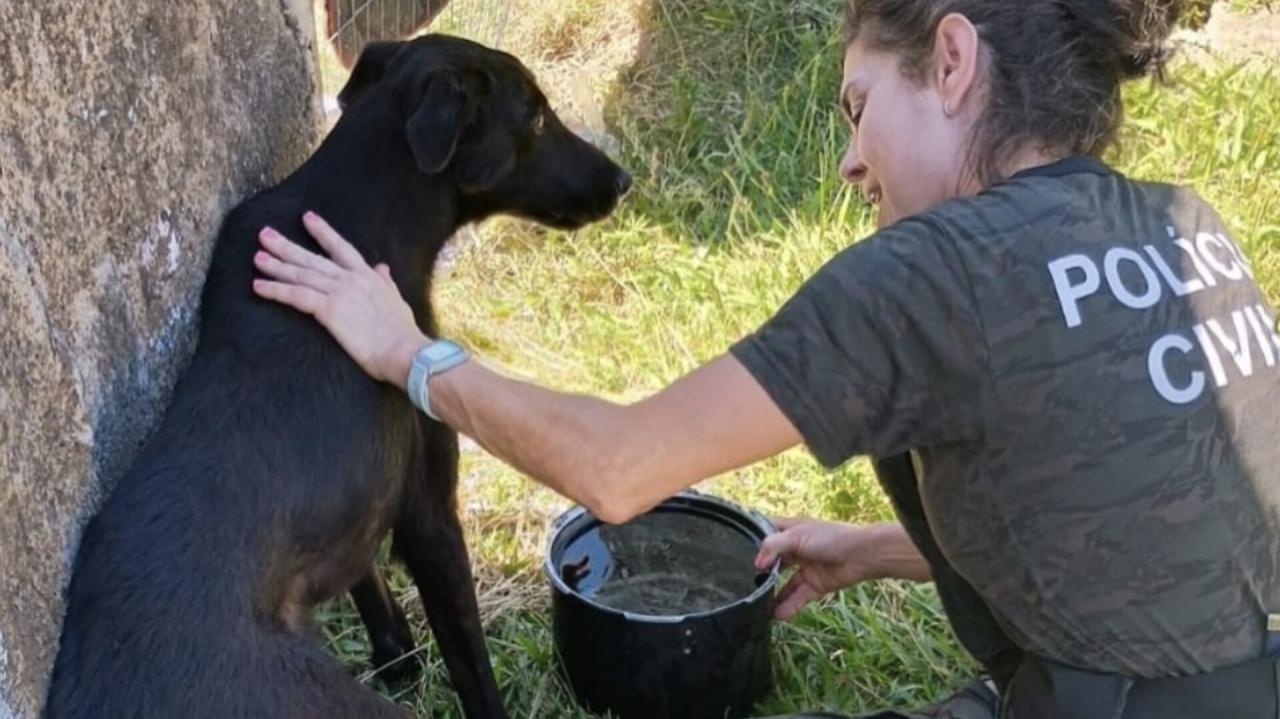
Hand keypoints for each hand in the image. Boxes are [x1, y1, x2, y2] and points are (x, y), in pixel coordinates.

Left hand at [252, 211, 428, 385]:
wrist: (403, 349)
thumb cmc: (402, 332)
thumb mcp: (397, 300)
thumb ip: (386, 282)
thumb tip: (383, 267)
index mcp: (367, 276)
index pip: (341, 248)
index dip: (323, 232)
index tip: (307, 218)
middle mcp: (350, 279)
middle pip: (312, 258)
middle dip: (287, 246)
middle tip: (265, 234)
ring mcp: (339, 292)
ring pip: (301, 274)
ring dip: (276, 266)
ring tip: (258, 257)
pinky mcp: (329, 309)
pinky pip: (296, 296)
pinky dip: (276, 290)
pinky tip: (258, 286)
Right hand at [754, 518, 896, 619]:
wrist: (861, 556)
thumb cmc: (831, 538)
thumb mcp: (797, 536)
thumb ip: (774, 547)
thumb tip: (757, 564)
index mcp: (791, 530)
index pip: (767, 532)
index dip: (753, 539)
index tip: (735, 549)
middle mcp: (796, 549)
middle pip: (773, 561)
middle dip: (761, 572)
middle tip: (744, 582)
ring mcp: (805, 568)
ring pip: (784, 583)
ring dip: (773, 594)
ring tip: (759, 605)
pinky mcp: (815, 585)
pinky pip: (798, 597)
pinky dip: (788, 605)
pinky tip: (777, 614)